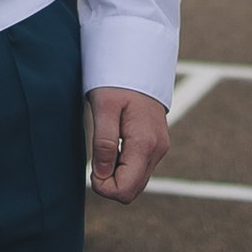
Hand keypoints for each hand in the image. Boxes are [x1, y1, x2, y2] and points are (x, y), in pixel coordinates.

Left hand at [88, 87, 169, 201]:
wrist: (138, 61)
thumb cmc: (117, 81)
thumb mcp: (104, 107)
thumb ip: (104, 143)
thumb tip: (102, 174)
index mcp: (145, 144)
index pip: (125, 190)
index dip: (103, 187)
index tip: (92, 168)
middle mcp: (157, 150)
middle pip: (132, 191)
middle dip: (109, 183)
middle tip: (96, 159)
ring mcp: (159, 148)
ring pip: (136, 182)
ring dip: (116, 175)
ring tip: (105, 149)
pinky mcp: (157, 144)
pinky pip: (139, 168)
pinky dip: (124, 166)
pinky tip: (115, 146)